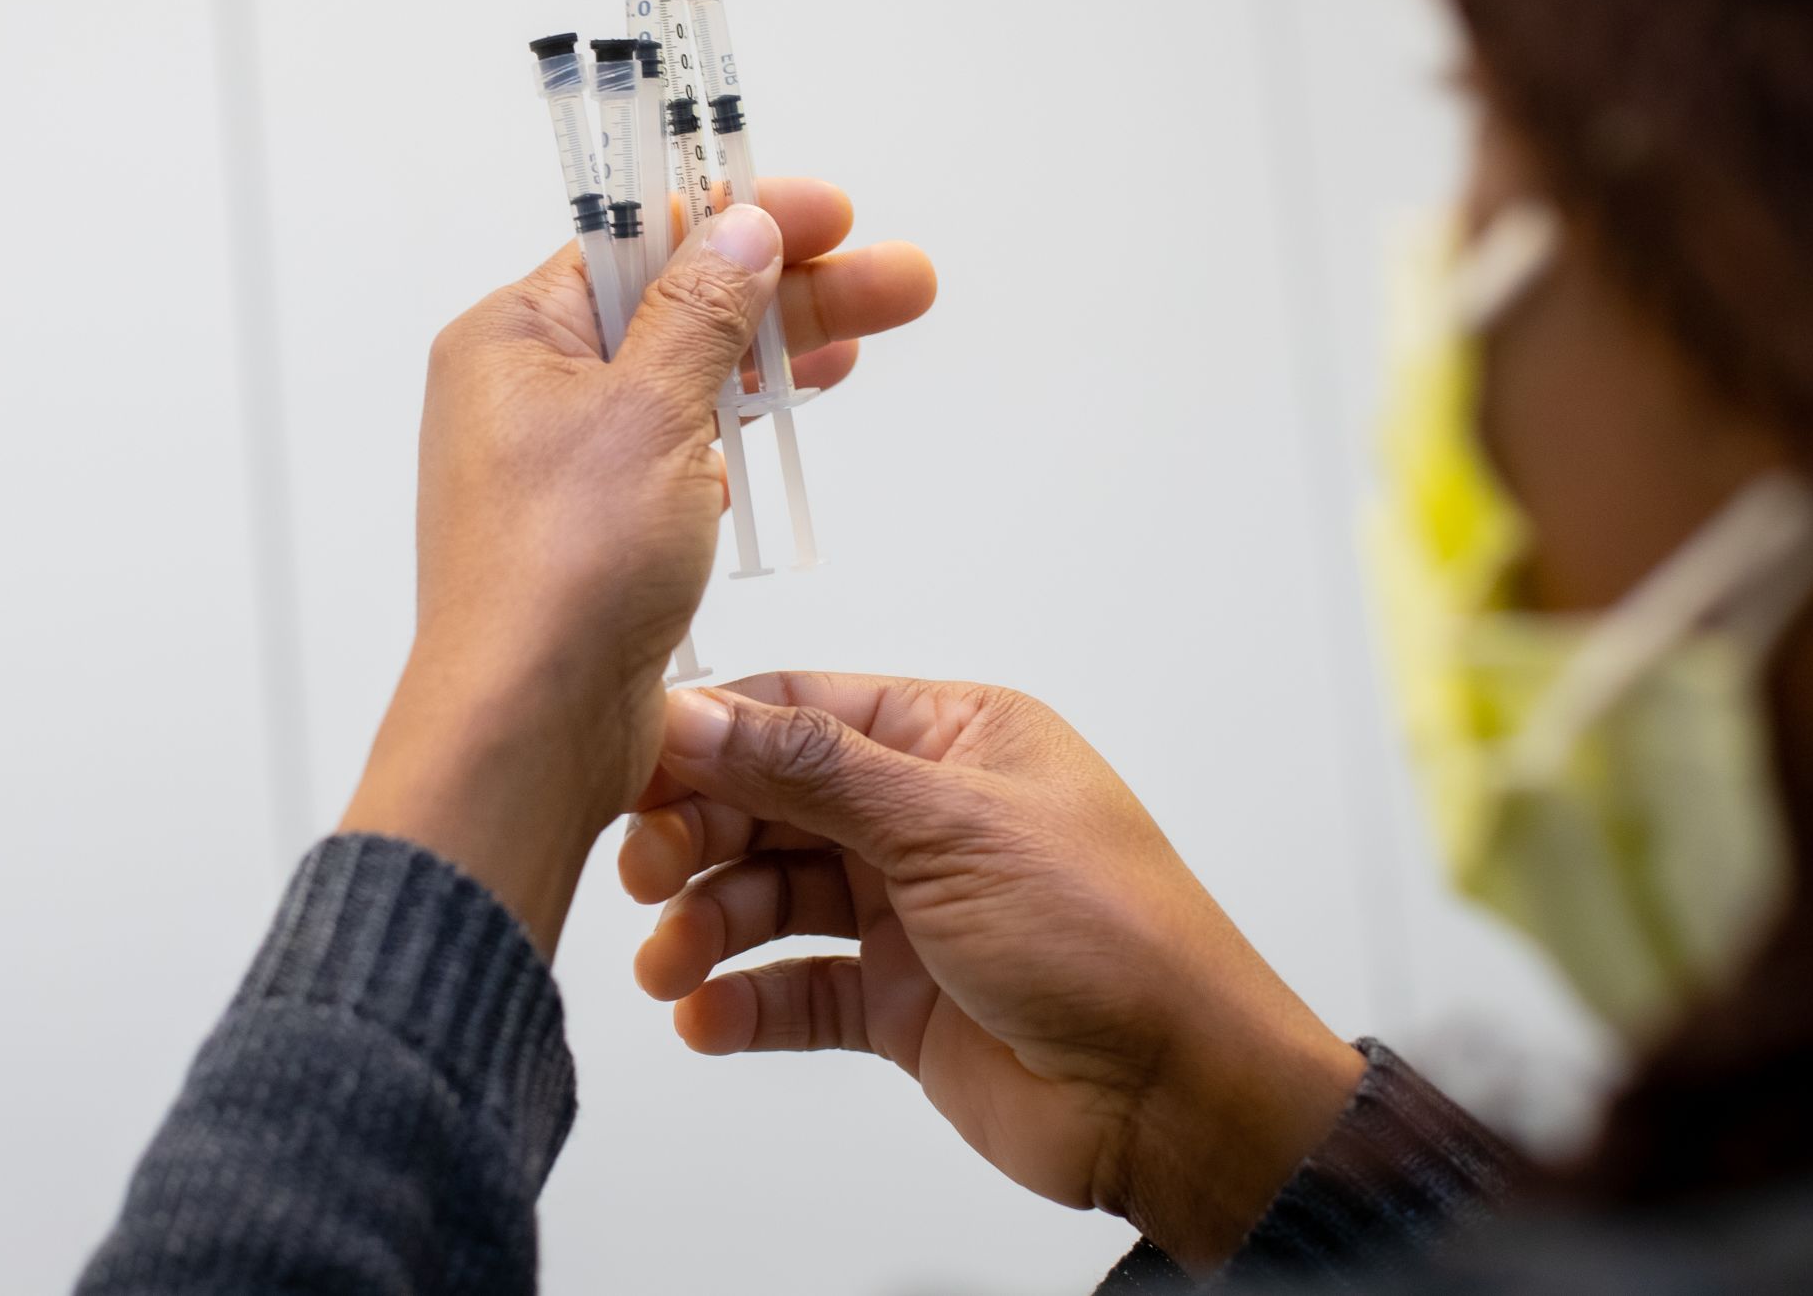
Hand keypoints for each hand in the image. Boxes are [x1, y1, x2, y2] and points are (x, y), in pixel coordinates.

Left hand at [341, 186, 936, 954]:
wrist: (529, 727)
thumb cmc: (564, 567)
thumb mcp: (649, 409)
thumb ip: (704, 312)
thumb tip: (743, 230)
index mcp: (512, 339)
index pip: (635, 247)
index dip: (738, 221)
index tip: (829, 215)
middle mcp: (527, 394)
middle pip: (678, 311)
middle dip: (791, 290)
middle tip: (899, 280)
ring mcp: (564, 465)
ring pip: (690, 380)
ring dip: (780, 352)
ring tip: (881, 328)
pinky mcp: (601, 530)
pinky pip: (681, 449)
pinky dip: (741, 425)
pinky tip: (799, 407)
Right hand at [621, 675, 1364, 1270]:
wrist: (1177, 1100)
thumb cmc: (1116, 942)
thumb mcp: (949, 826)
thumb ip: (811, 769)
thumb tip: (704, 716)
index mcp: (955, 739)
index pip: (800, 711)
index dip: (710, 736)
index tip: (635, 767)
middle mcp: (927, 818)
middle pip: (771, 803)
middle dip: (697, 836)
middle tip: (643, 872)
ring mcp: (912, 912)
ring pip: (773, 898)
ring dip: (708, 926)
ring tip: (672, 964)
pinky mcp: (901, 1002)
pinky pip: (798, 990)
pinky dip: (745, 1003)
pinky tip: (709, 1017)